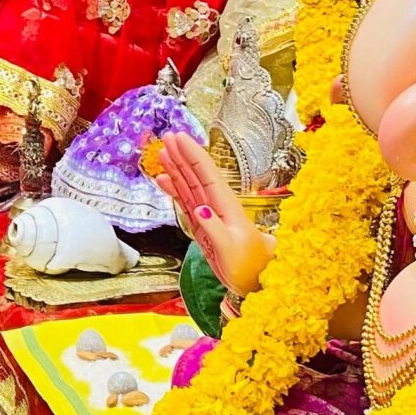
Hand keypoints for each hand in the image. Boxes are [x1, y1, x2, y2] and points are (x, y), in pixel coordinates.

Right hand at [148, 130, 272, 294]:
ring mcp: (208, 213)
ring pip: (189, 184)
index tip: (180, 138)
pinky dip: (173, 189)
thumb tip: (200, 209)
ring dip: (177, 167)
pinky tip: (163, 180)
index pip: (207, 173)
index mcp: (226, 205)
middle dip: (183, 154)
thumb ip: (215, 229)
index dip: (193, 154)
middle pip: (196, 173)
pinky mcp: (201, 223)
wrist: (252, 278)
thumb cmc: (246, 264)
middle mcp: (216, 205)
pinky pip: (185, 200)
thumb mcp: (231, 249)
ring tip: (164, 151)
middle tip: (169, 136)